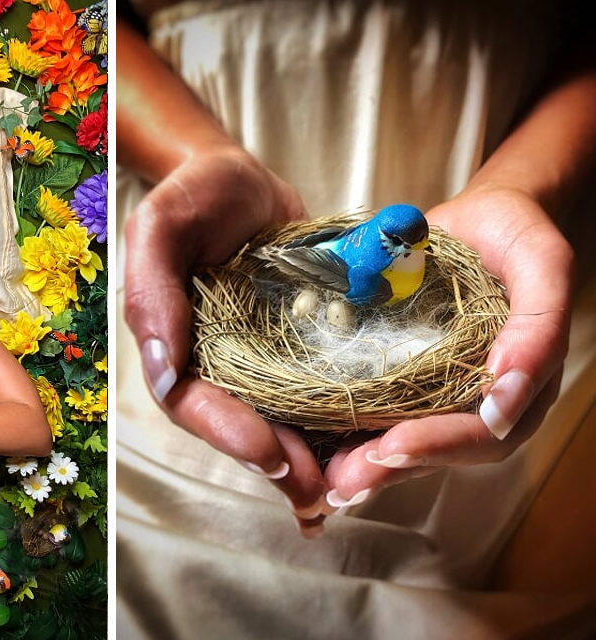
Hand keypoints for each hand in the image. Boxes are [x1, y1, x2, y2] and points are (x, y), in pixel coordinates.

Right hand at [124, 147, 333, 534]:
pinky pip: (318, 388)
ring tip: (350, 487)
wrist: (241, 180)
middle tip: (321, 495)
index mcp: (175, 347)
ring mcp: (259, 359)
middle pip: (241, 426)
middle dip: (280, 464)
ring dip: (313, 458)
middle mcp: (216, 363)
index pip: (193, 404)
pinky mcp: (300, 347)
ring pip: (283, 419)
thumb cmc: (194, 195)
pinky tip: (375, 443)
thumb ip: (152, 291)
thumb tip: (161, 374)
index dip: (229, 434)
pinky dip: (342, 420)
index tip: (271, 456)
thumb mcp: (161, 226)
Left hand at [322, 186, 573, 505]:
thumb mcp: (542, 264)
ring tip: (320, 477)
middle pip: (433, 452)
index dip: (437, 445)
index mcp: (516, 388)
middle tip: (341, 482)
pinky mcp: (401, 379)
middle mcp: (474, 402)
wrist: (480, 220)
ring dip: (360, 464)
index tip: (390, 448)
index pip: (480, 434)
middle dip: (385, 468)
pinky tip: (308, 442)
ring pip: (400, 442)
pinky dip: (342, 431)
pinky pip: (375, 412)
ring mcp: (435, 394)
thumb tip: (505, 389)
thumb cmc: (516, 238)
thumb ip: (540, 324)